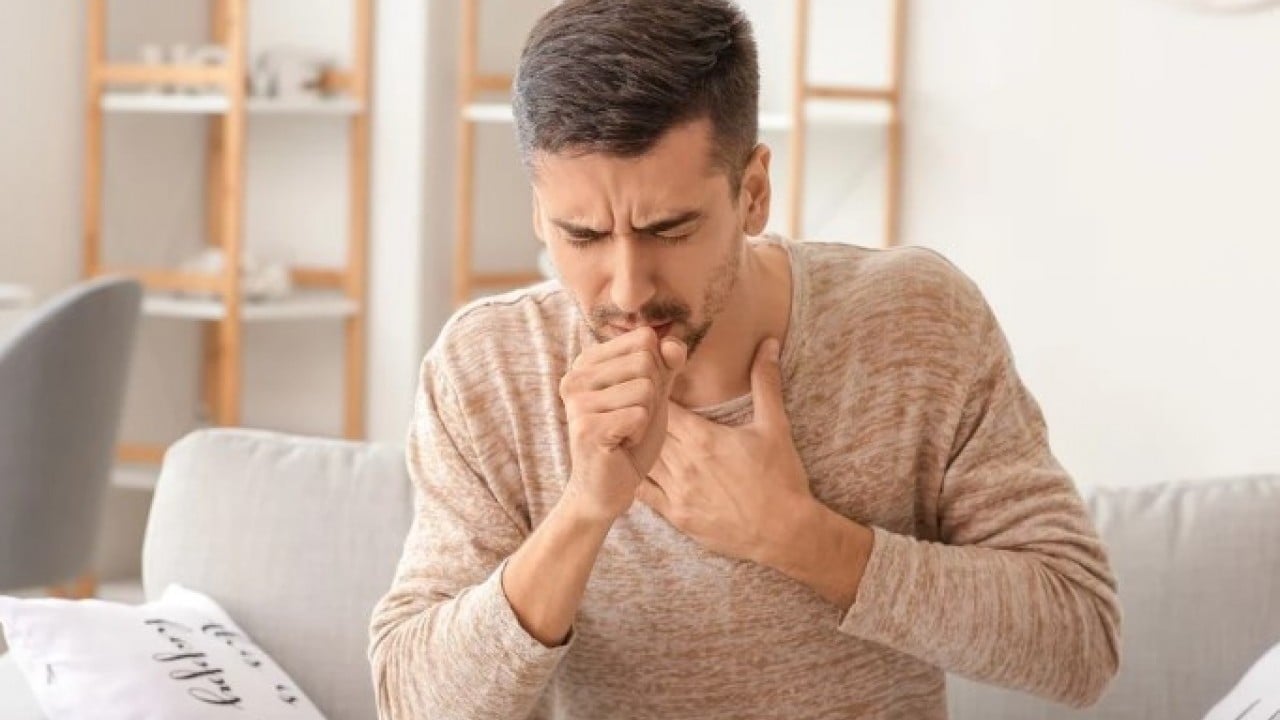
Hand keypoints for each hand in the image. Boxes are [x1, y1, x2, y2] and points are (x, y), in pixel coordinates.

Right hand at [560, 326, 686, 522]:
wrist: (608, 487)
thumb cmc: (630, 437)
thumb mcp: (655, 393)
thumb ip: (666, 363)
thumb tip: (673, 342)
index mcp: (587, 361)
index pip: (644, 338)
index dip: (657, 370)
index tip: (636, 397)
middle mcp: (575, 376)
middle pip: (646, 361)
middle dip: (653, 395)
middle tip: (631, 419)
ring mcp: (577, 401)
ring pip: (645, 389)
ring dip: (646, 416)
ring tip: (625, 432)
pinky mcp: (586, 427)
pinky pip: (639, 415)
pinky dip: (640, 433)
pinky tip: (621, 444)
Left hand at [636, 337, 813, 562]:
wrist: (786, 533)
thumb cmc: (782, 479)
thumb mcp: (775, 427)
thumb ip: (765, 383)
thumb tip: (768, 344)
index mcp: (703, 438)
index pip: (662, 406)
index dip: (653, 393)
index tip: (652, 384)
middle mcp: (684, 464)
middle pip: (646, 431)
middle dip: (642, 417)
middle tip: (635, 405)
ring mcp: (677, 493)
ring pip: (642, 460)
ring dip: (637, 446)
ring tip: (632, 433)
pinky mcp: (677, 517)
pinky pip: (644, 494)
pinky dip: (636, 478)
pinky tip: (633, 468)